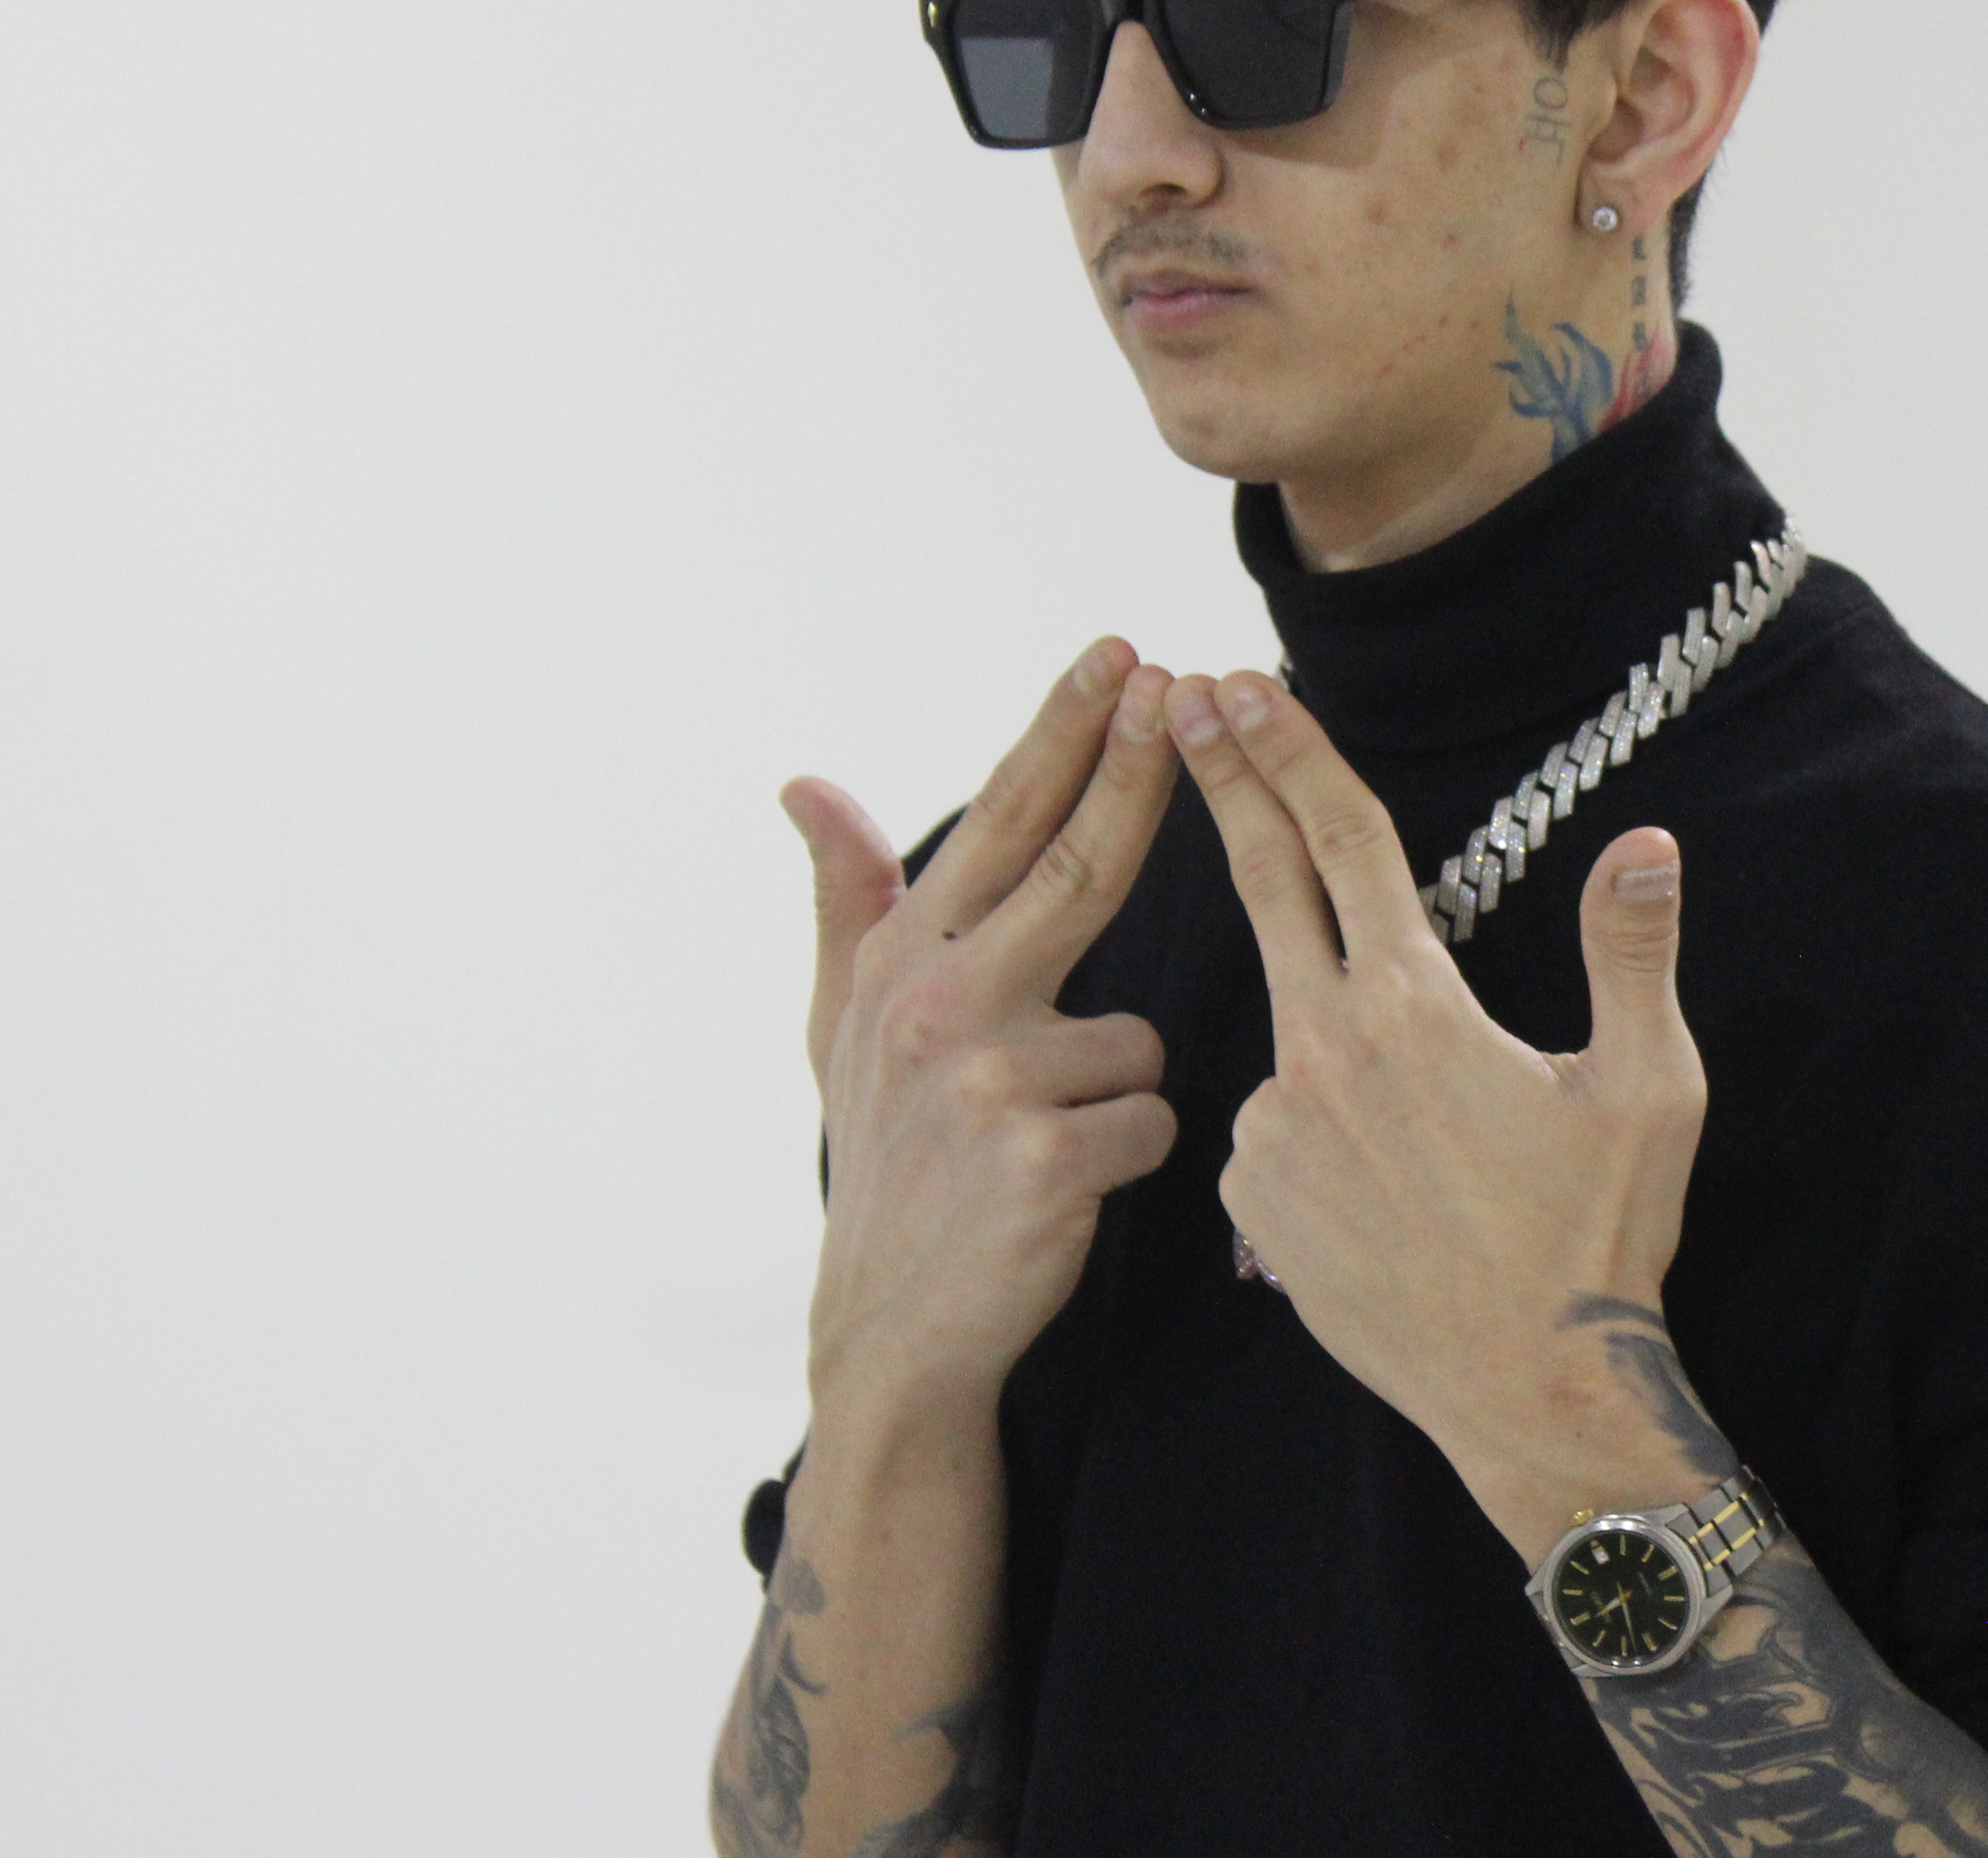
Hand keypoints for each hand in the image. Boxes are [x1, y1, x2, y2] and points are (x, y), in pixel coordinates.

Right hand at [787, 641, 1184, 1429]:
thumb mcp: (839, 1032)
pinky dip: (1132, 1151)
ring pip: (1135, 1032)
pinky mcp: (1047, 1157)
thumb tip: (805, 785)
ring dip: (1117, 1086)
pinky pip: (1152, 1117)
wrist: (893, 1334)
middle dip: (1138, 771)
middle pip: (1078, 865)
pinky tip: (1068, 1192)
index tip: (1119, 654)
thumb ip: (844, 903)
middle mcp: (937, 1007)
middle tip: (1182, 684)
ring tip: (1045, 1143)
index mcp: (902, 964)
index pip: (1001, 824)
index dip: (1065, 733)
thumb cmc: (888, 1165)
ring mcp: (988, 1081)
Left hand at [1166, 669, 1718, 1551]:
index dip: (1290, 751)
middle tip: (1179, 707)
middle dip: (1223, 785)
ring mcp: (1275, 1128)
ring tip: (1429, 1140)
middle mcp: (1325, 1050)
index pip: (1343, 841)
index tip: (1236, 686)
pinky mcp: (1250, 1200)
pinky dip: (1317, 1126)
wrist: (1529, 1396)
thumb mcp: (1650, 1089)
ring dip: (1336, 1035)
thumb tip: (1646, 841)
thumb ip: (1632, 953)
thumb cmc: (1600, 1239)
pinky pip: (1274, 1127)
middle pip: (1263, 883)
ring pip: (1293, 1030)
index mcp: (1416, 1005)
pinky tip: (1387, 1189)